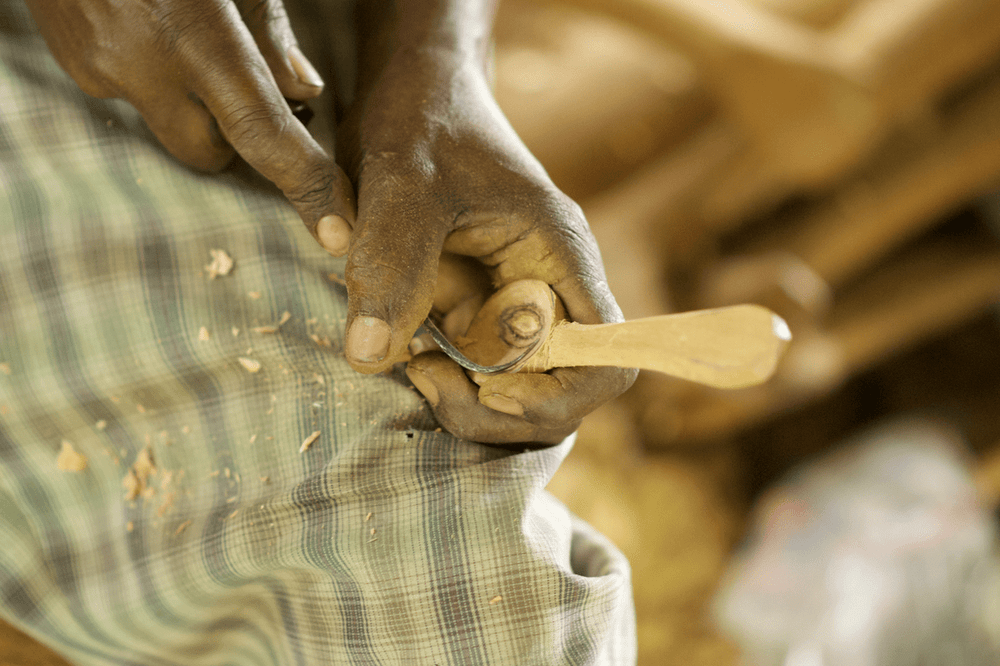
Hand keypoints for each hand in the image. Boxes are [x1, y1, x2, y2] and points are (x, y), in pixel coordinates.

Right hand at [26, 0, 354, 247]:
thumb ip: (269, 29)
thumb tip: (305, 93)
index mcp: (191, 30)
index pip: (262, 132)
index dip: (307, 186)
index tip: (338, 232)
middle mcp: (139, 61)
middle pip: (212, 155)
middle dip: (243, 143)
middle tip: (264, 98)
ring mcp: (98, 66)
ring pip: (170, 128)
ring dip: (197, 108)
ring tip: (195, 42)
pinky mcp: (72, 63)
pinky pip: (134, 96)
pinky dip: (158, 79)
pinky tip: (153, 28)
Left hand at [337, 56, 636, 445]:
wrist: (414, 92)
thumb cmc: (422, 120)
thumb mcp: (401, 185)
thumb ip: (390, 265)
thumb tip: (372, 356)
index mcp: (559, 255)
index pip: (608, 355)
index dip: (560, 395)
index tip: (489, 387)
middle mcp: (550, 287)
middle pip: (560, 393)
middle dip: (496, 410)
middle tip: (425, 376)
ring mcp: (516, 303)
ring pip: (519, 393)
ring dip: (467, 400)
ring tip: (413, 363)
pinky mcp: (482, 310)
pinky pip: (480, 370)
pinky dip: (447, 380)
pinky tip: (406, 349)